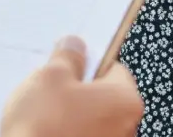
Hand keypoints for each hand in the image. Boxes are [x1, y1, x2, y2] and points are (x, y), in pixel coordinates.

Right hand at [0, 36, 144, 136]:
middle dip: (79, 93)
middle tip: (51, 91)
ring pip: (92, 123)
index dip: (89, 64)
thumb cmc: (45, 127)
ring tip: (44, 118)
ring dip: (73, 117)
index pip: (115, 69)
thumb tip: (74, 45)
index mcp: (126, 101)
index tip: (69, 64)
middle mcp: (128, 129)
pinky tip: (46, 134)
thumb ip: (67, 57)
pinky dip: (68, 135)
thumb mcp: (50, 77)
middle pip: (105, 98)